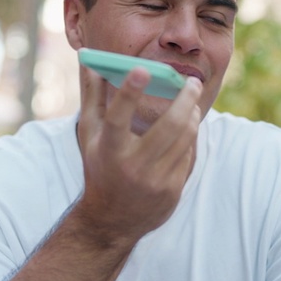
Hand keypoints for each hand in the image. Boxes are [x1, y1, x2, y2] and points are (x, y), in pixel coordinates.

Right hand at [74, 67, 201, 244]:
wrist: (111, 221)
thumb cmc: (100, 168)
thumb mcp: (90, 135)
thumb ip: (91, 95)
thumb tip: (88, 59)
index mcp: (108, 150)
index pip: (117, 117)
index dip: (130, 93)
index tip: (142, 69)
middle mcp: (132, 166)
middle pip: (169, 125)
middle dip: (185, 98)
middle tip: (192, 81)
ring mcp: (155, 181)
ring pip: (185, 136)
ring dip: (192, 113)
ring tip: (190, 101)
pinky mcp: (172, 191)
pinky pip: (189, 154)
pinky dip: (190, 137)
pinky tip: (186, 128)